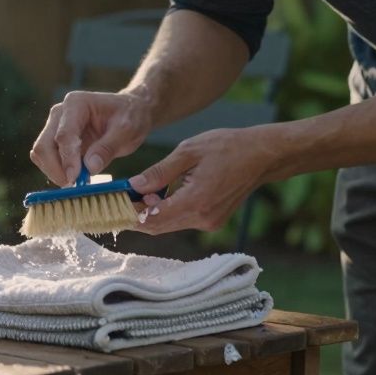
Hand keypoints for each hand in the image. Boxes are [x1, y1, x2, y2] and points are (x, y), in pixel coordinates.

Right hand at [30, 90, 153, 185]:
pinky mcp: (56, 141)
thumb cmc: (129, 117)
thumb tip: (90, 168)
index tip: (75, 179)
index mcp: (76, 103)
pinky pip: (47, 159)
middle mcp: (60, 114)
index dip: (67, 159)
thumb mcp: (126, 130)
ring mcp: (55, 127)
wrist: (130, 112)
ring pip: (41, 154)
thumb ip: (107, 148)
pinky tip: (74, 178)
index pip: (63, 135)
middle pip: (44, 145)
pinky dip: (56, 171)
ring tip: (77, 182)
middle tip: (73, 186)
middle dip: (56, 169)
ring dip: (54, 172)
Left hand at [130, 125, 289, 233]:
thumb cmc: (227, 147)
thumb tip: (134, 185)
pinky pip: (182, 220)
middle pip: (158, 227)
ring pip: (169, 224)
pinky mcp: (212, 220)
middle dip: (137, 214)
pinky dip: (168, 210)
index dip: (130, 214)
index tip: (114, 203)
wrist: (261, 155)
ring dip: (152, 212)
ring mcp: (208, 222)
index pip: (152, 219)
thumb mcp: (188, 151)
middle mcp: (202, 218)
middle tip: (122, 196)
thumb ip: (160, 172)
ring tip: (144, 189)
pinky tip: (163, 193)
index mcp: (195, 202)